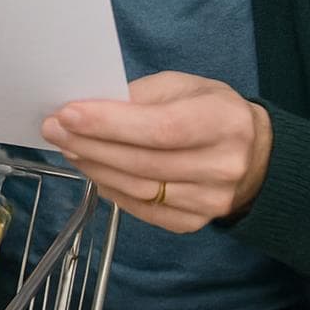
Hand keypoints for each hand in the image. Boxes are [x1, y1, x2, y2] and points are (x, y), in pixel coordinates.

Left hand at [41, 71, 272, 233]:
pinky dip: (111, 190)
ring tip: (67, 146)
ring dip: (94, 166)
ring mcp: (210, 201)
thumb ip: (140, 96)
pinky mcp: (195, 222)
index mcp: (223, 121)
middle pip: (143, 161)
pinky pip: (142, 210)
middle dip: (90, 144)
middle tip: (54, 128)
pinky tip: (93, 170)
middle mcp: (222, 166)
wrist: (256, 155)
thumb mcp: (183, 86)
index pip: (160, 128)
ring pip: (138, 189)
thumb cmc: (211, 111)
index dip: (110, 124)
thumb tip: (89, 107)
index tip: (68, 113)